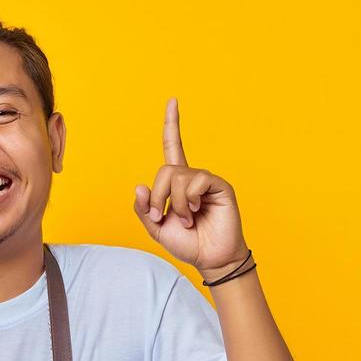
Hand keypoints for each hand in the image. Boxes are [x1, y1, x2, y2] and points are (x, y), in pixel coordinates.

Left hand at [132, 97, 248, 275]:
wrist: (209, 259)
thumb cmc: (187, 243)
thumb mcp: (156, 228)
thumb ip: (144, 209)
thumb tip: (140, 186)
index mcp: (177, 183)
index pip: (173, 147)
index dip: (172, 125)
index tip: (172, 101)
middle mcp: (192, 177)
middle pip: (165, 170)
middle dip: (159, 197)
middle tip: (164, 216)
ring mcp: (206, 181)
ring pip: (179, 176)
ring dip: (176, 203)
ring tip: (188, 219)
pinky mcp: (219, 186)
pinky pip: (197, 181)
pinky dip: (190, 199)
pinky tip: (198, 211)